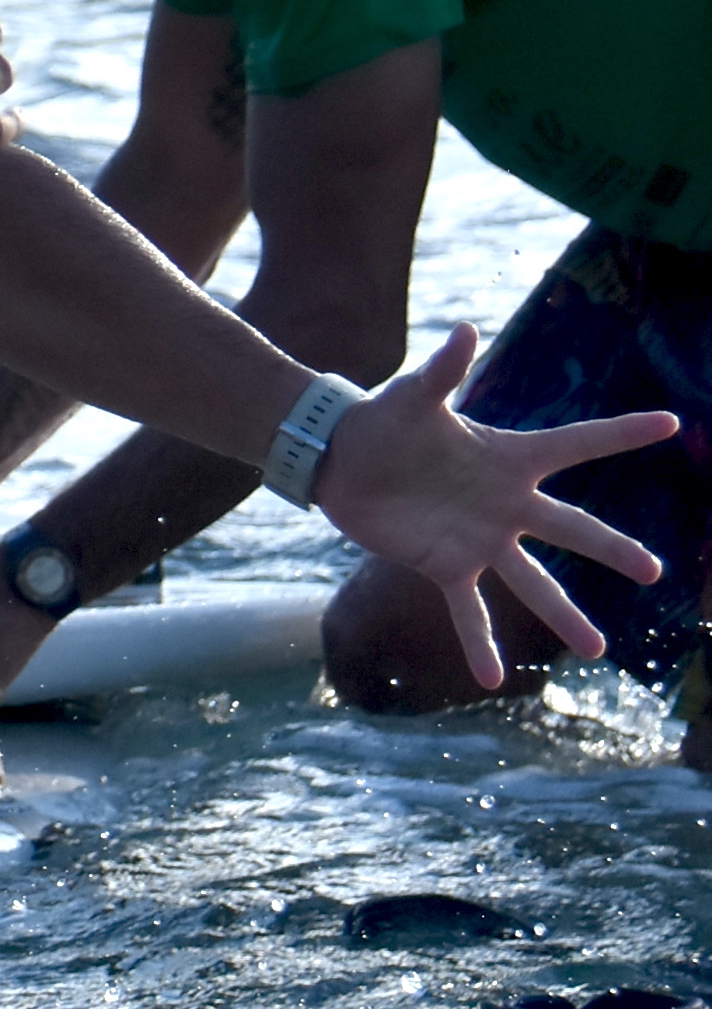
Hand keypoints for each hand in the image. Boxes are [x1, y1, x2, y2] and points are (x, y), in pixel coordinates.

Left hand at [312, 322, 675, 688]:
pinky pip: (468, 610)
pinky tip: (490, 680)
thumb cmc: (382, 420)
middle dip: (613, 550)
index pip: (576, 443)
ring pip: (533, 582)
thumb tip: (466, 329)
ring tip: (597, 651)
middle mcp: (506, 503)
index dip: (621, 433)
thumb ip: (443, 370)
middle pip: (571, 529)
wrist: (339, 457)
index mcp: (508, 457)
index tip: (670, 423)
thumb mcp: (412, 395)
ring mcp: (480, 539)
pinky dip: (478, 642)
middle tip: (654, 573)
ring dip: (565, 616)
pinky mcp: (444, 564)